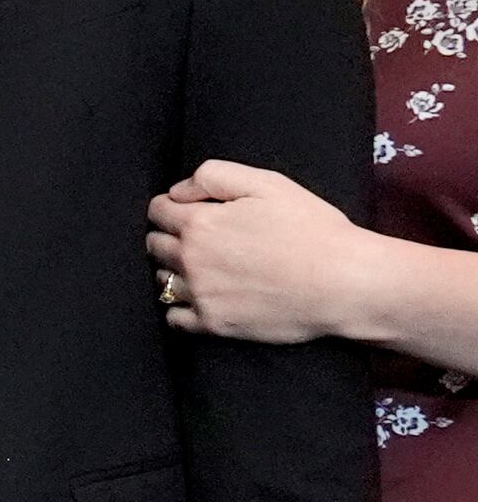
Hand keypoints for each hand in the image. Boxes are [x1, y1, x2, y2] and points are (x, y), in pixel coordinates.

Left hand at [150, 159, 386, 347]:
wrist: (344, 282)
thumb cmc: (313, 229)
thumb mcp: (268, 184)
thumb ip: (215, 177)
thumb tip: (178, 191)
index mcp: (200, 223)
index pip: (157, 211)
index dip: (170, 207)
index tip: (187, 210)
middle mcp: (190, 260)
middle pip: (155, 245)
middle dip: (170, 237)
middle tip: (201, 238)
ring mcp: (199, 295)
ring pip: (161, 279)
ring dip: (174, 271)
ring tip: (205, 267)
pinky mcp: (212, 324)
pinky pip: (173, 316)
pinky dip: (180, 307)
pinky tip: (202, 297)